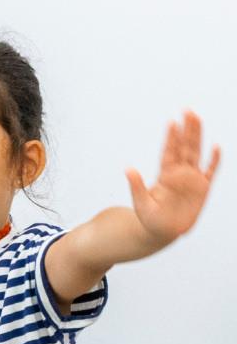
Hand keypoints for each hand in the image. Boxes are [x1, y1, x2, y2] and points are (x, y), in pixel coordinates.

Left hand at [126, 111, 219, 243]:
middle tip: (188, 111)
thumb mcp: (141, 203)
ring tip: (197, 119)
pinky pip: (210, 172)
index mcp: (164, 176)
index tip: (172, 122)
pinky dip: (214, 161)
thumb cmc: (149, 218)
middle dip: (187, 130)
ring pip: (197, 154)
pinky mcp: (202, 189)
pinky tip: (216, 147)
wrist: (162, 232)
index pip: (169, 152)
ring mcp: (191, 180)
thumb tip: (128, 169)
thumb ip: (137, 186)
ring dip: (198, 137)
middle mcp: (178, 174)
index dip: (171, 138)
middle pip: (185, 147)